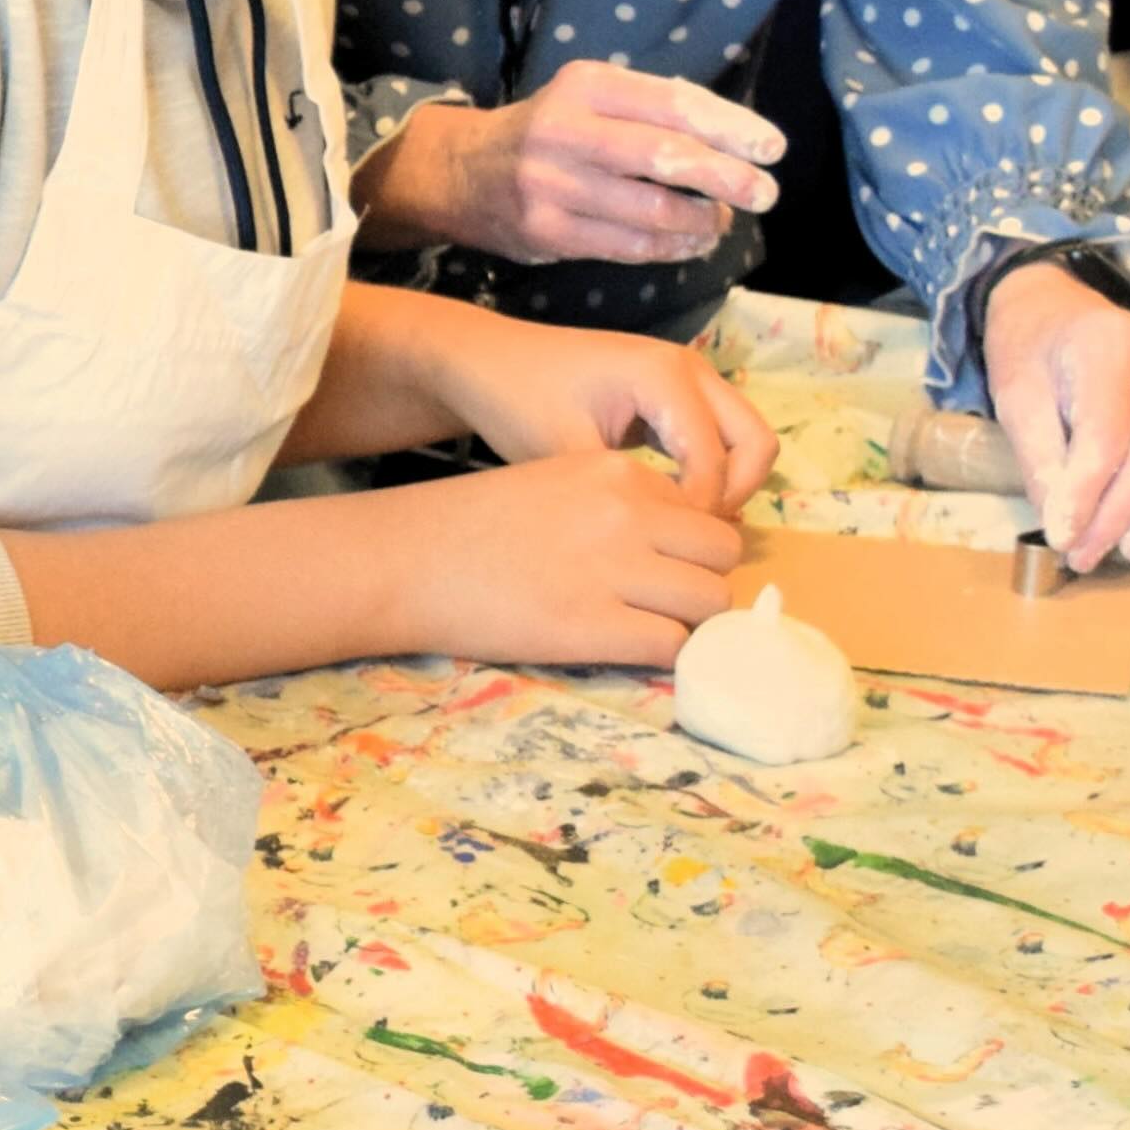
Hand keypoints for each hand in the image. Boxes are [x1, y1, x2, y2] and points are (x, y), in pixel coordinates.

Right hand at [363, 63, 787, 264]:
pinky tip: (690, 243)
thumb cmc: (549, 132)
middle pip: (666, 156)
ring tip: (721, 223)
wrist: (462, 173)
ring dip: (700, 221)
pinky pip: (626, 245)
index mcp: (586, 85)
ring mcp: (552, 185)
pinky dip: (669, 247)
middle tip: (765, 194)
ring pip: (650, 209)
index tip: (772, 148)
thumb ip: (651, 108)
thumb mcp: (589, 98)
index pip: (674, 103)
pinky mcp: (546, 232)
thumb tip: (734, 138)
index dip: (730, 127)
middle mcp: (566, 130)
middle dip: (727, 177)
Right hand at [369, 451, 745, 668]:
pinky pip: (671, 646)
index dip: (687, 545)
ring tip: (651, 628)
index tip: (662, 567)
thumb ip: (614, 501)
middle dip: (703, 580)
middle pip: (722, 553)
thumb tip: (670, 543)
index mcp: (617, 472)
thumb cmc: (470, 524)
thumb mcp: (553, 482)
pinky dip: (663, 656)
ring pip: (710, 601)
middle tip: (668, 602)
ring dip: (690, 621)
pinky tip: (630, 651)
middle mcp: (627, 514)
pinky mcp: (593, 628)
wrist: (406, 559)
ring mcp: (614, 571)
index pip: (700, 509)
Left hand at [423, 304, 779, 512]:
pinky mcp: (676, 394)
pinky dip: (710, 472)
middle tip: (688, 538)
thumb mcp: (562, 453)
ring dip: (727, 485)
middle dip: (734, 496)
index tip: (661, 550)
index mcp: (665, 376)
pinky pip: (718, 437)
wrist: (487, 361)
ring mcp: (688, 378)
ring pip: (745, 440)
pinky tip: (669, 508)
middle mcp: (690, 369)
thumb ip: (621, 497)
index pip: (714, 459)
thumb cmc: (516, 401)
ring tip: (679, 527)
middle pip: (756, 443)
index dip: (697, 513)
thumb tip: (669, 545)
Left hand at [982, 266, 1129, 571]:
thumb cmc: (1035, 357)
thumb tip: (1066, 525)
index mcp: (1107, 344)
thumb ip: (1040, 458)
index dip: (1086, 497)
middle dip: (1122, 516)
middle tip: (1085, 554)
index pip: (1107, 435)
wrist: (1058, 315)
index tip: (1061, 539)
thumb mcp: (1016, 398)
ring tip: (1129, 548)